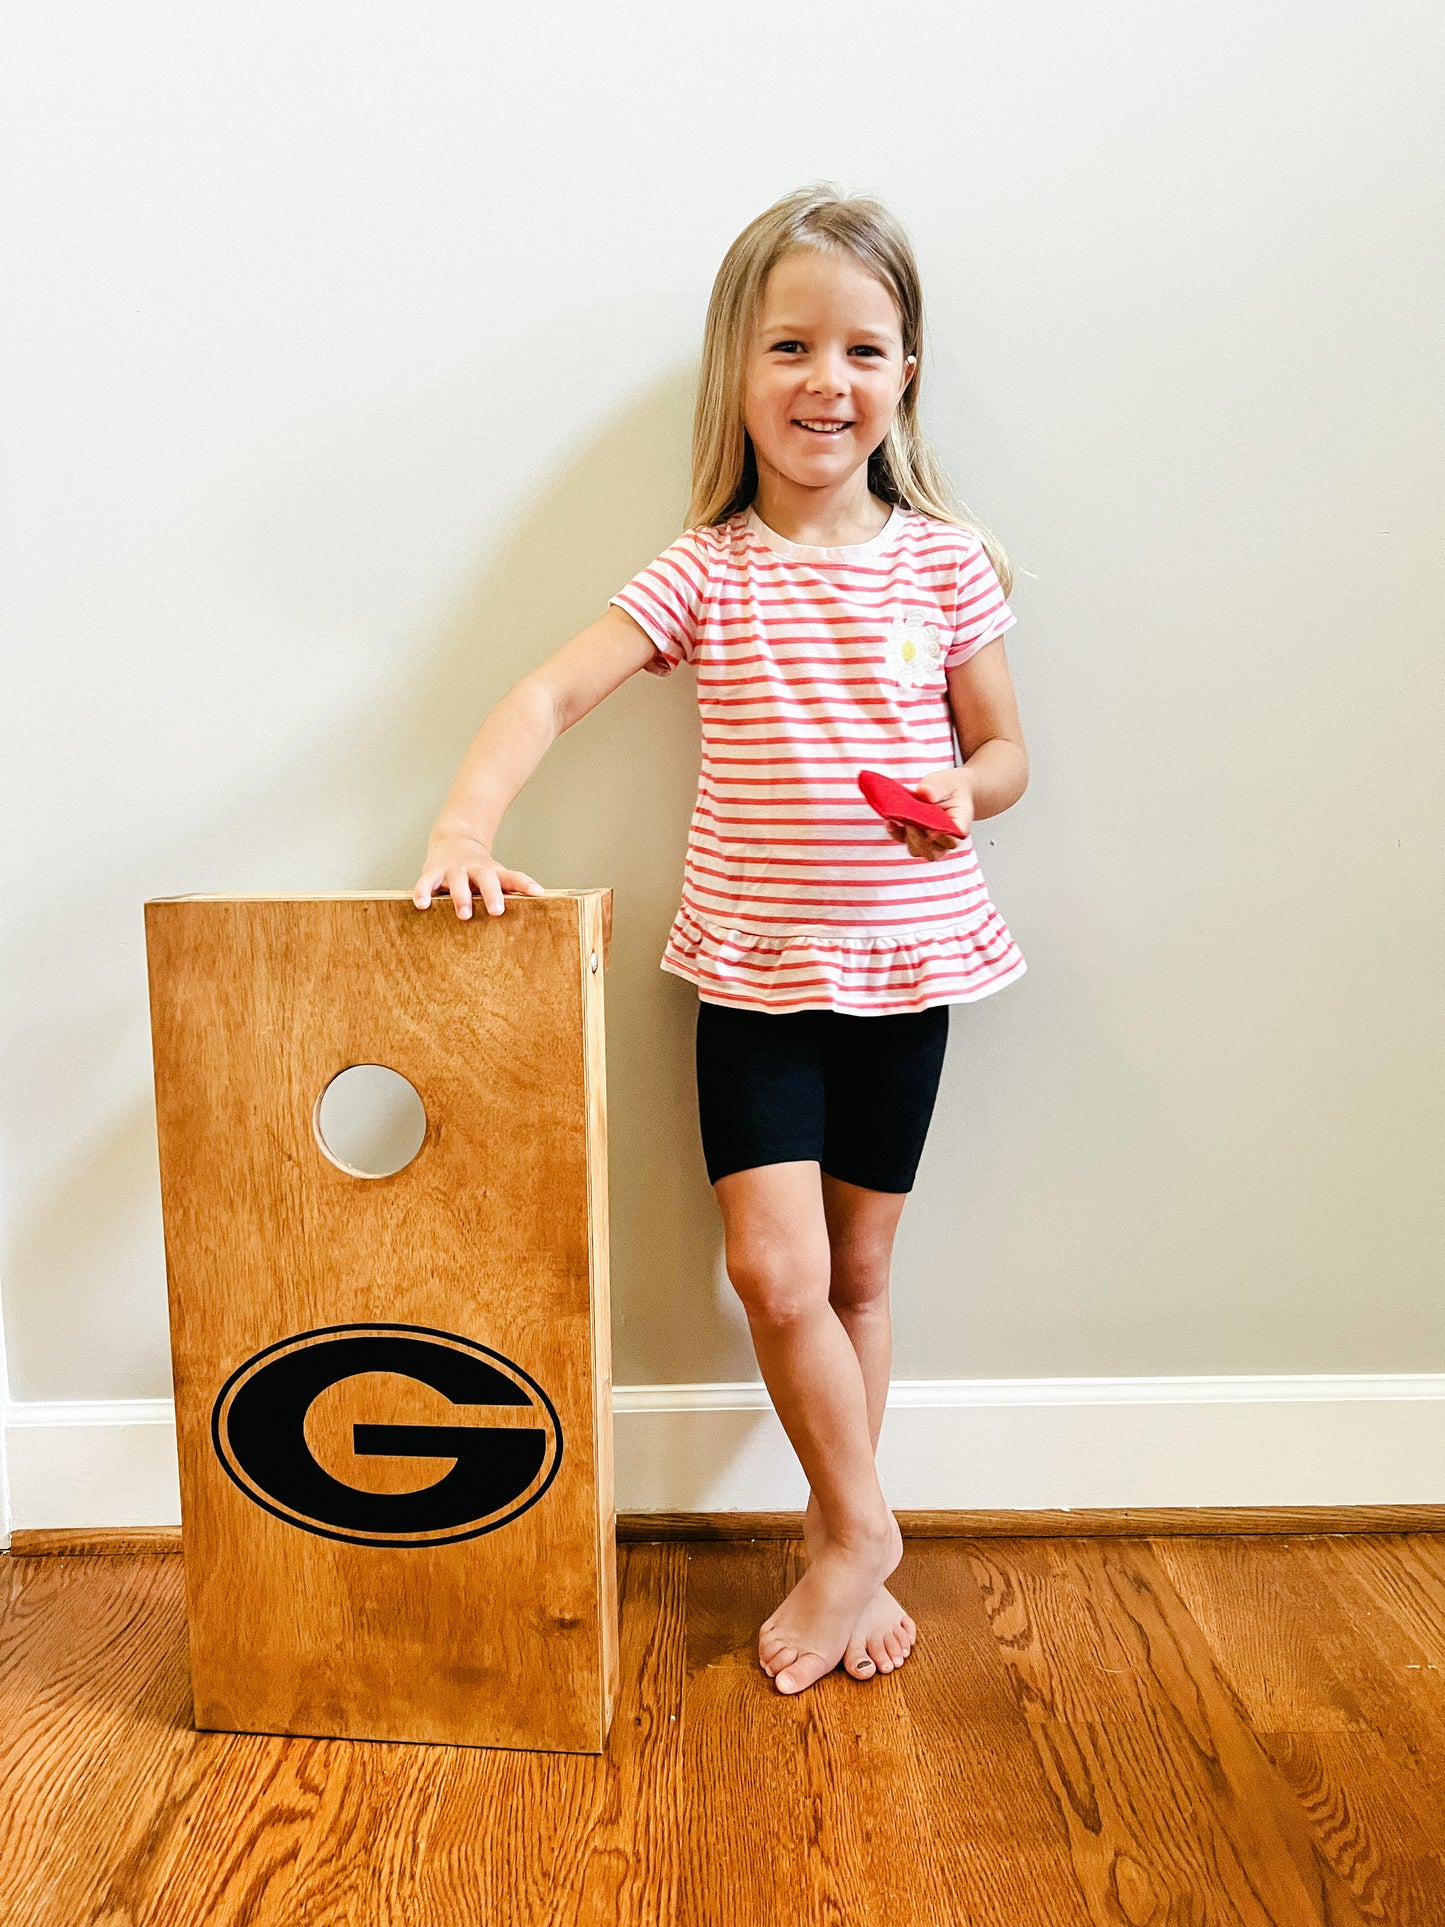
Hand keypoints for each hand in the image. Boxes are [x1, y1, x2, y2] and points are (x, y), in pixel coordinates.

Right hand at [412, 831, 546, 919]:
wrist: (454, 840)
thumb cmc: (479, 871)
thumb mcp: (496, 877)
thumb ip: (511, 891)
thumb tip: (539, 905)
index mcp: (493, 872)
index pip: (513, 877)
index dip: (525, 884)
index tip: (538, 893)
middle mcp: (475, 869)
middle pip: (486, 879)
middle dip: (492, 894)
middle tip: (497, 911)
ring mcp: (453, 870)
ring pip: (457, 881)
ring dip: (461, 897)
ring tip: (464, 915)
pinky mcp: (433, 872)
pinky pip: (426, 882)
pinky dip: (423, 892)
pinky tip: (422, 905)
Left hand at [885, 769, 974, 860]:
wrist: (948, 789)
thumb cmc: (950, 788)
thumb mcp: (946, 783)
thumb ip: (937, 788)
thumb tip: (925, 792)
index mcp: (958, 828)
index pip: (952, 842)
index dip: (941, 839)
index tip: (931, 829)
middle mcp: (944, 840)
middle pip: (932, 852)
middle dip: (919, 839)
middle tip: (911, 823)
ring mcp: (928, 841)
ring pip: (916, 850)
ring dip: (906, 838)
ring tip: (899, 820)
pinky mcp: (914, 836)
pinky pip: (903, 840)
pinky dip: (895, 833)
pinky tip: (890, 821)